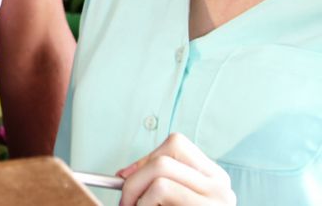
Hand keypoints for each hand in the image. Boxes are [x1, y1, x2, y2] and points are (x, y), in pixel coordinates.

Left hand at [117, 133, 235, 205]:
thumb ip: (157, 184)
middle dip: (134, 180)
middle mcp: (221, 184)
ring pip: (160, 170)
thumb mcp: (172, 200)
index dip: (144, 159)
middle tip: (125, 202)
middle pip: (164, 157)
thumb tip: (123, 175)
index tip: (126, 179)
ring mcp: (219, 197)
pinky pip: (162, 188)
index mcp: (213, 177)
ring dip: (136, 193)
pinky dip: (143, 202)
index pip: (175, 144)